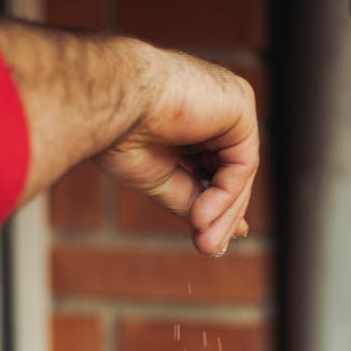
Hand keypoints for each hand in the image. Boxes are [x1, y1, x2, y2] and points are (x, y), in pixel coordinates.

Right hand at [0, 18, 258, 256]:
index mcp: (192, 116)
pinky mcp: (239, 104)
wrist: (108, 102)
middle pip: (232, 170)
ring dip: (224, 211)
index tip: (213, 240)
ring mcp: (229, 103)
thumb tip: (216, 238)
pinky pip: (242, 163)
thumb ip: (191, 199)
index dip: (219, 203)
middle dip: (223, 214)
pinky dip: (226, 194)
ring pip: (240, 171)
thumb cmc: (118, 132)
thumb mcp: (161, 177)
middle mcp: (216, 106)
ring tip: (205, 242)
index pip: (217, 166)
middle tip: (209, 249)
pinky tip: (201, 217)